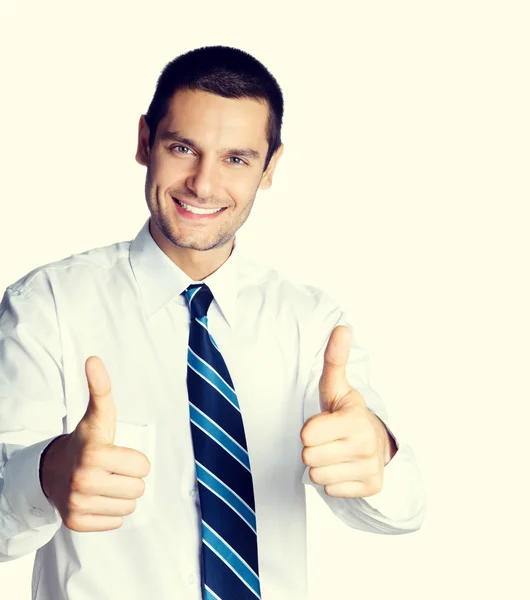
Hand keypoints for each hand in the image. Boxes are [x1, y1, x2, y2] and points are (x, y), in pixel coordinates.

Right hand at [40, 356, 150, 531]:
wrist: (52, 469)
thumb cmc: (85, 440)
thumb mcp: (98, 415)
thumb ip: (101, 388)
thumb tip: (94, 359)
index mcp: (95, 454)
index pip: (144, 467)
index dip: (135, 460)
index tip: (118, 453)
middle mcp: (84, 481)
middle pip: (138, 489)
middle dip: (129, 478)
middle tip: (111, 469)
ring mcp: (78, 504)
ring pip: (129, 507)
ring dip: (122, 496)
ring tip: (105, 483)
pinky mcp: (75, 523)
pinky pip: (115, 522)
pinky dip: (110, 512)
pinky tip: (97, 498)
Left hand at [300, 326, 394, 497]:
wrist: (376, 442)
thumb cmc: (346, 413)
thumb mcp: (337, 388)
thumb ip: (334, 360)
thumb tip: (342, 327)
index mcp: (355, 418)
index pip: (307, 435)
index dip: (310, 429)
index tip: (324, 423)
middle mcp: (365, 444)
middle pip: (309, 457)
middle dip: (314, 448)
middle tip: (330, 439)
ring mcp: (370, 468)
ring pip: (317, 477)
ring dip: (322, 466)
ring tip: (336, 453)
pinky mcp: (371, 488)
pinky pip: (330, 491)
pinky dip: (334, 481)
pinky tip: (345, 467)